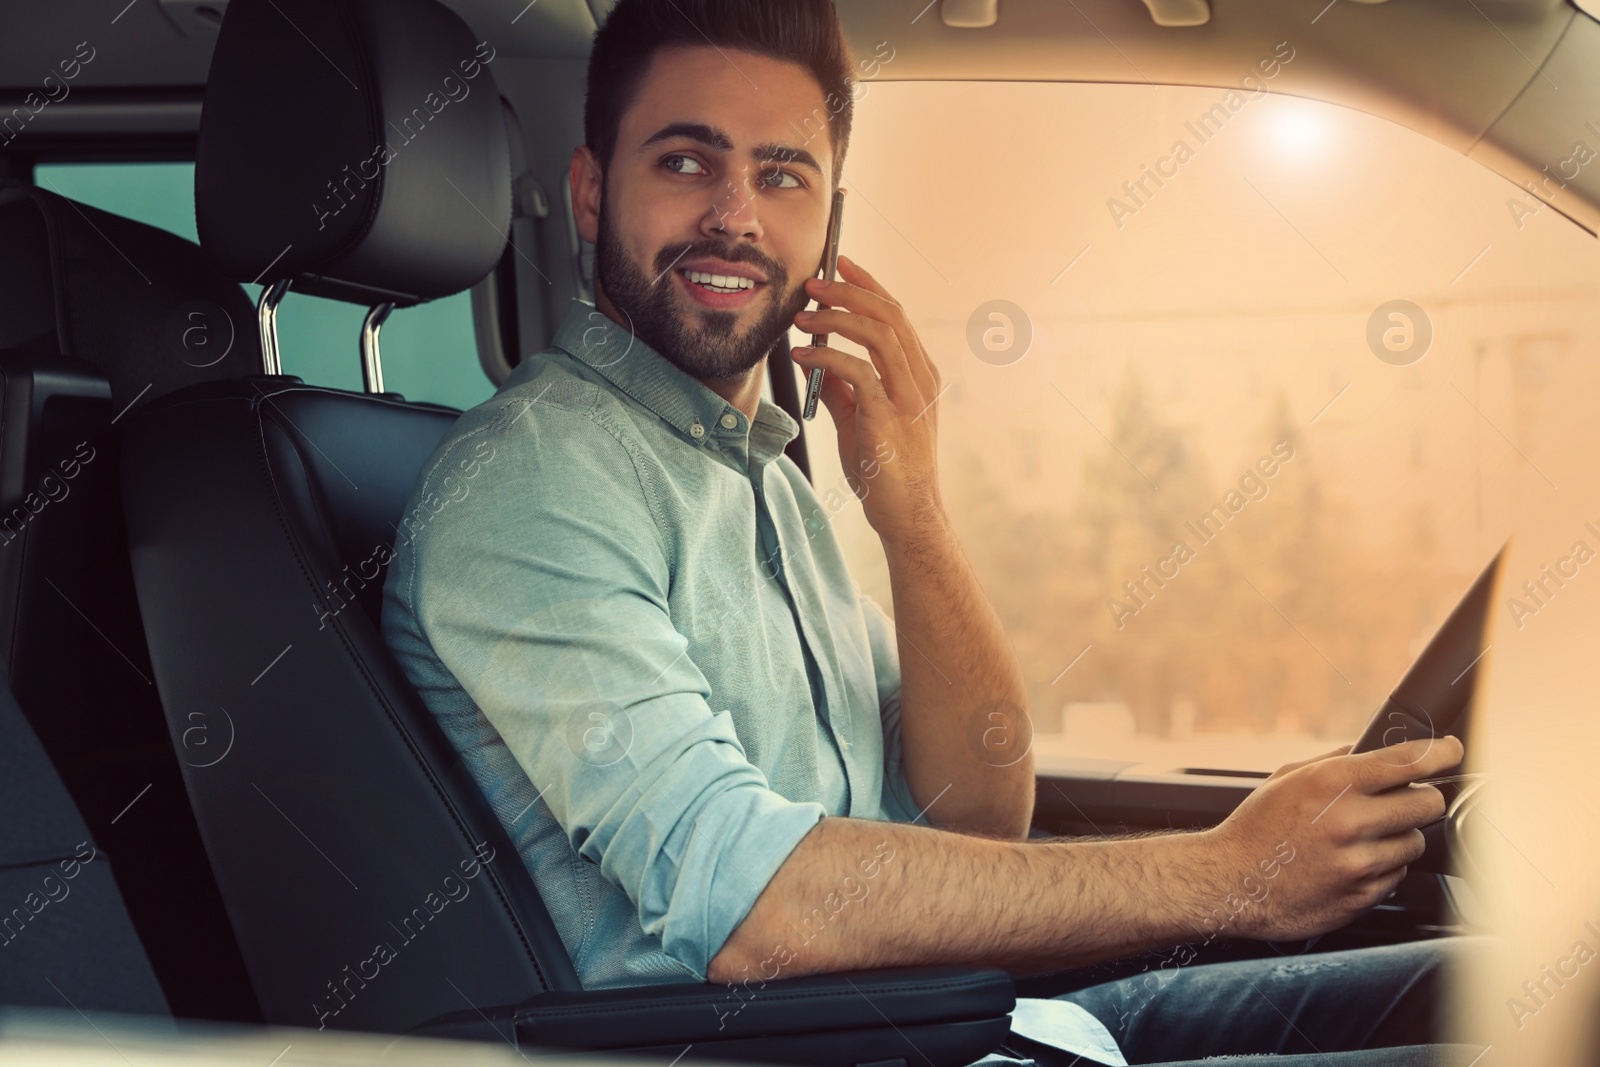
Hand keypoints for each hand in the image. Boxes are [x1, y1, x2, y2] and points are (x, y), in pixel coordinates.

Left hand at [790, 255, 943, 547]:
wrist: (906, 514)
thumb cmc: (886, 469)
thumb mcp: (860, 420)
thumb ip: (841, 388)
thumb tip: (815, 360)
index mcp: (919, 374)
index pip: (896, 315)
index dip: (869, 285)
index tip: (842, 265)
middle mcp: (920, 379)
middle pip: (889, 315)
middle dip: (848, 292)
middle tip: (812, 284)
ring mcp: (909, 397)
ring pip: (878, 335)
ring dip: (835, 318)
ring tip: (802, 315)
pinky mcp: (890, 416)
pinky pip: (857, 372)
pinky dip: (826, 356)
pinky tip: (802, 355)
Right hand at [1198, 736, 1462, 940]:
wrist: (1231, 883)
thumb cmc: (1255, 829)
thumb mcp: (1287, 779)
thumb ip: (1335, 762)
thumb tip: (1376, 750)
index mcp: (1331, 783)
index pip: (1409, 762)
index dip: (1442, 753)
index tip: (1453, 750)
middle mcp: (1349, 821)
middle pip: (1428, 804)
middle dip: (1419, 799)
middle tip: (1401, 801)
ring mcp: (1357, 862)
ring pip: (1415, 841)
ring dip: (1399, 836)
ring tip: (1361, 838)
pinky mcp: (1362, 896)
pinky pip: (1397, 874)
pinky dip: (1382, 867)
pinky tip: (1350, 863)